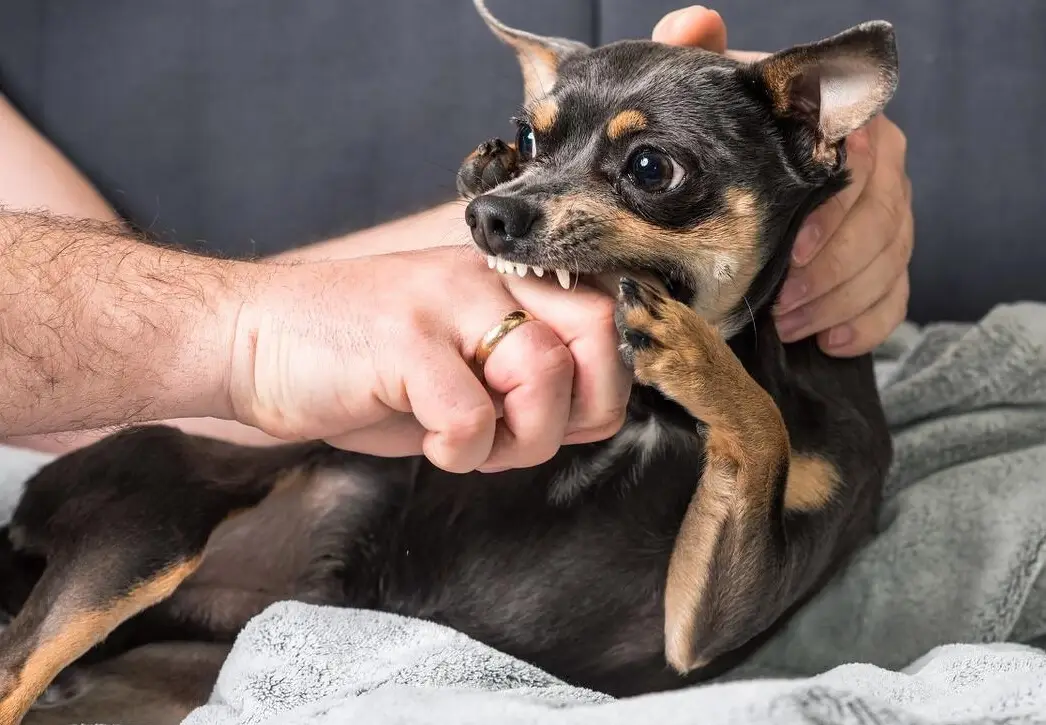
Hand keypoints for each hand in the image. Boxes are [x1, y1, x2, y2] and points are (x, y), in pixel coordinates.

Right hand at [226, 247, 628, 472]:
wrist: (250, 340)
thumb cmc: (356, 362)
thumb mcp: (456, 362)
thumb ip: (525, 378)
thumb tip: (592, 414)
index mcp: (502, 279)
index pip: (607, 318)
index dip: (599, 385)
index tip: (556, 420)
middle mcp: (484, 278)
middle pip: (599, 332)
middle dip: (578, 409)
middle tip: (522, 434)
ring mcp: (444, 303)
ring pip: (545, 374)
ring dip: (518, 439)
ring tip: (466, 440)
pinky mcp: (403, 341)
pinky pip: (472, 417)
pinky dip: (459, 453)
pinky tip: (427, 441)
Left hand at [652, 7, 913, 356]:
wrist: (736, 177)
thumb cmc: (728, 136)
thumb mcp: (713, 99)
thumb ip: (705, 59)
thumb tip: (697, 23)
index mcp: (847, 128)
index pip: (865, 166)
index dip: (834, 215)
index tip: (794, 252)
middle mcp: (881, 168)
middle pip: (884, 221)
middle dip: (833, 271)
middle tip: (783, 304)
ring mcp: (887, 217)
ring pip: (891, 262)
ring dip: (839, 302)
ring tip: (788, 325)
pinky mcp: (885, 262)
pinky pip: (895, 297)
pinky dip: (865, 324)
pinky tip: (827, 340)